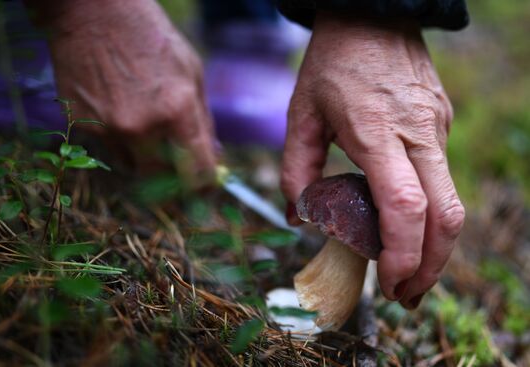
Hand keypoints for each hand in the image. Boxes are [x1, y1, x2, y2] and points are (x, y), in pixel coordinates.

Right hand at [35, 0, 215, 172]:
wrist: (93, 14)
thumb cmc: (151, 38)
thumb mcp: (192, 72)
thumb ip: (203, 121)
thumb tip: (213, 156)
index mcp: (178, 110)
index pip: (198, 171)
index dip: (205, 186)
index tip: (207, 190)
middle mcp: (143, 126)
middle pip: (164, 179)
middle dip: (174, 180)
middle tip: (179, 173)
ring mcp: (110, 128)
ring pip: (134, 168)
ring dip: (146, 161)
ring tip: (148, 132)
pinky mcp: (84, 126)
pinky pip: (110, 150)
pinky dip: (121, 143)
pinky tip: (121, 114)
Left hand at [281, 13, 464, 307]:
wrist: (372, 15)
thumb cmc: (332, 63)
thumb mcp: (300, 112)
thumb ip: (295, 168)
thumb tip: (299, 215)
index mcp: (376, 131)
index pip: (404, 205)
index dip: (403, 252)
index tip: (389, 283)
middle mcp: (417, 133)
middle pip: (446, 216)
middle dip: (431, 265)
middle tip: (404, 294)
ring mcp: (436, 128)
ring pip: (452, 202)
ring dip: (436, 246)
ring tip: (408, 272)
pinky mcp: (440, 125)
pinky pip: (442, 180)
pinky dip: (430, 215)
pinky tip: (406, 224)